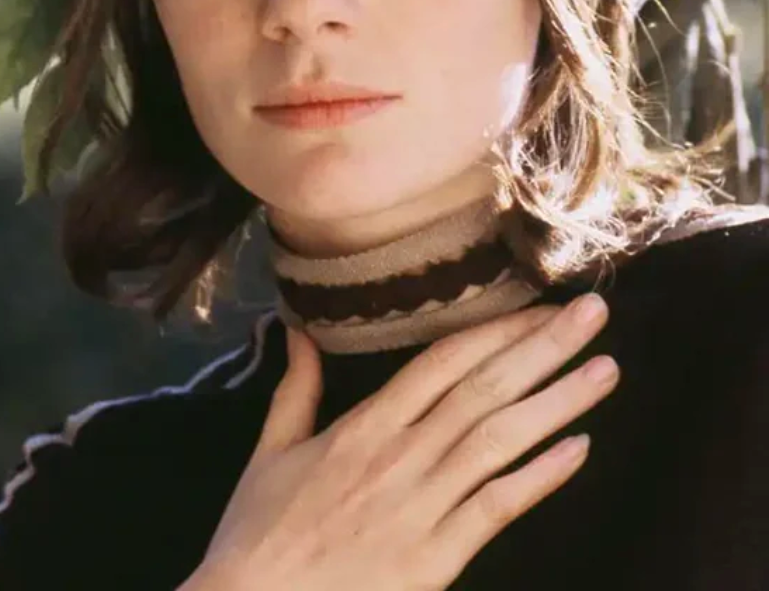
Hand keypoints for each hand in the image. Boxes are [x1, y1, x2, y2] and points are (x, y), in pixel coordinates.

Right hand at [194, 293, 617, 590]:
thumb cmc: (259, 532)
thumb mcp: (271, 450)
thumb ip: (296, 388)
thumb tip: (300, 330)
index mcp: (364, 425)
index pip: (443, 361)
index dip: (497, 330)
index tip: (540, 305)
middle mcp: (402, 455)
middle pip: (485, 389)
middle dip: (544, 348)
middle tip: (593, 313)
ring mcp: (423, 506)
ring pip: (500, 441)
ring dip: (559, 402)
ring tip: (605, 370)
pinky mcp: (437, 558)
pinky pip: (497, 508)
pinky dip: (540, 478)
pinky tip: (578, 450)